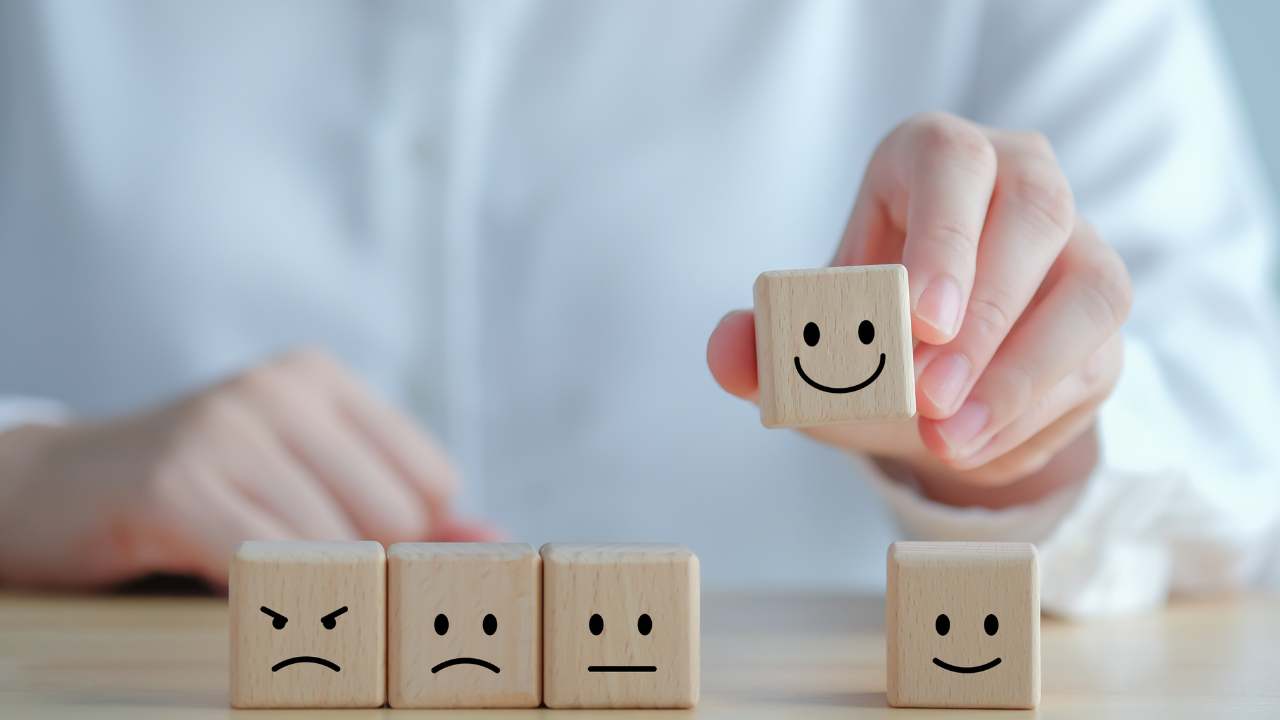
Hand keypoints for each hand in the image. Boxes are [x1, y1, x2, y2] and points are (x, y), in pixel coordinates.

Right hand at [0, 349, 496, 587]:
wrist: (59, 486)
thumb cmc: (198, 488)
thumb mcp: (302, 481)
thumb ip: (400, 510)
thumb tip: (496, 539)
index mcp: (322, 377)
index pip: (434, 477)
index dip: (410, 536)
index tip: (361, 553)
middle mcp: (282, 388)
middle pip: (395, 516)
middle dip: (362, 564)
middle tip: (300, 568)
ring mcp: (229, 426)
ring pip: (337, 544)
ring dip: (307, 587)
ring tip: (256, 570)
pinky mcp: (178, 480)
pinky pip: (268, 561)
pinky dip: (265, 595)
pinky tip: (229, 582)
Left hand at [708, 113, 1131, 499]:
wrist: (930, 373)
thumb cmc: (866, 326)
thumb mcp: (809, 334)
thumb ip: (761, 342)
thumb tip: (726, 353)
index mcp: (934, 158)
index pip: (952, 164)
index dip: (943, 235)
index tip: (920, 318)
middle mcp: (1020, 181)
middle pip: (1036, 217)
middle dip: (984, 316)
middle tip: (924, 396)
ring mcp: (1077, 244)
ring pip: (1090, 291)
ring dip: (1020, 375)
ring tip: (947, 440)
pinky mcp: (1100, 315)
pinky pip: (1093, 361)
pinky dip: (1032, 416)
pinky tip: (972, 449)